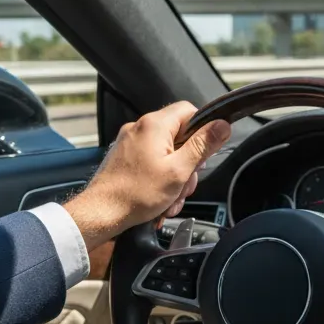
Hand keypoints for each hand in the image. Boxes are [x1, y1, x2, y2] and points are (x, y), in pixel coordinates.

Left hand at [64, 102, 230, 250]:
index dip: (203, 129)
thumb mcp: (179, 170)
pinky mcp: (125, 156)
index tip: (206, 151)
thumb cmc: (136, 194)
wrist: (101, 213)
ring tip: (171, 198)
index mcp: (155, 125)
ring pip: (167, 152)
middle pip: (180, 135)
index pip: (190, 110)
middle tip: (185, 183)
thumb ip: (202, 146)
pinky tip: (160, 198)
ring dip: (176, 175)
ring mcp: (130, 142)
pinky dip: (161, 178)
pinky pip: (152, 161)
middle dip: (188, 162)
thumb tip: (222, 125)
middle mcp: (140, 128)